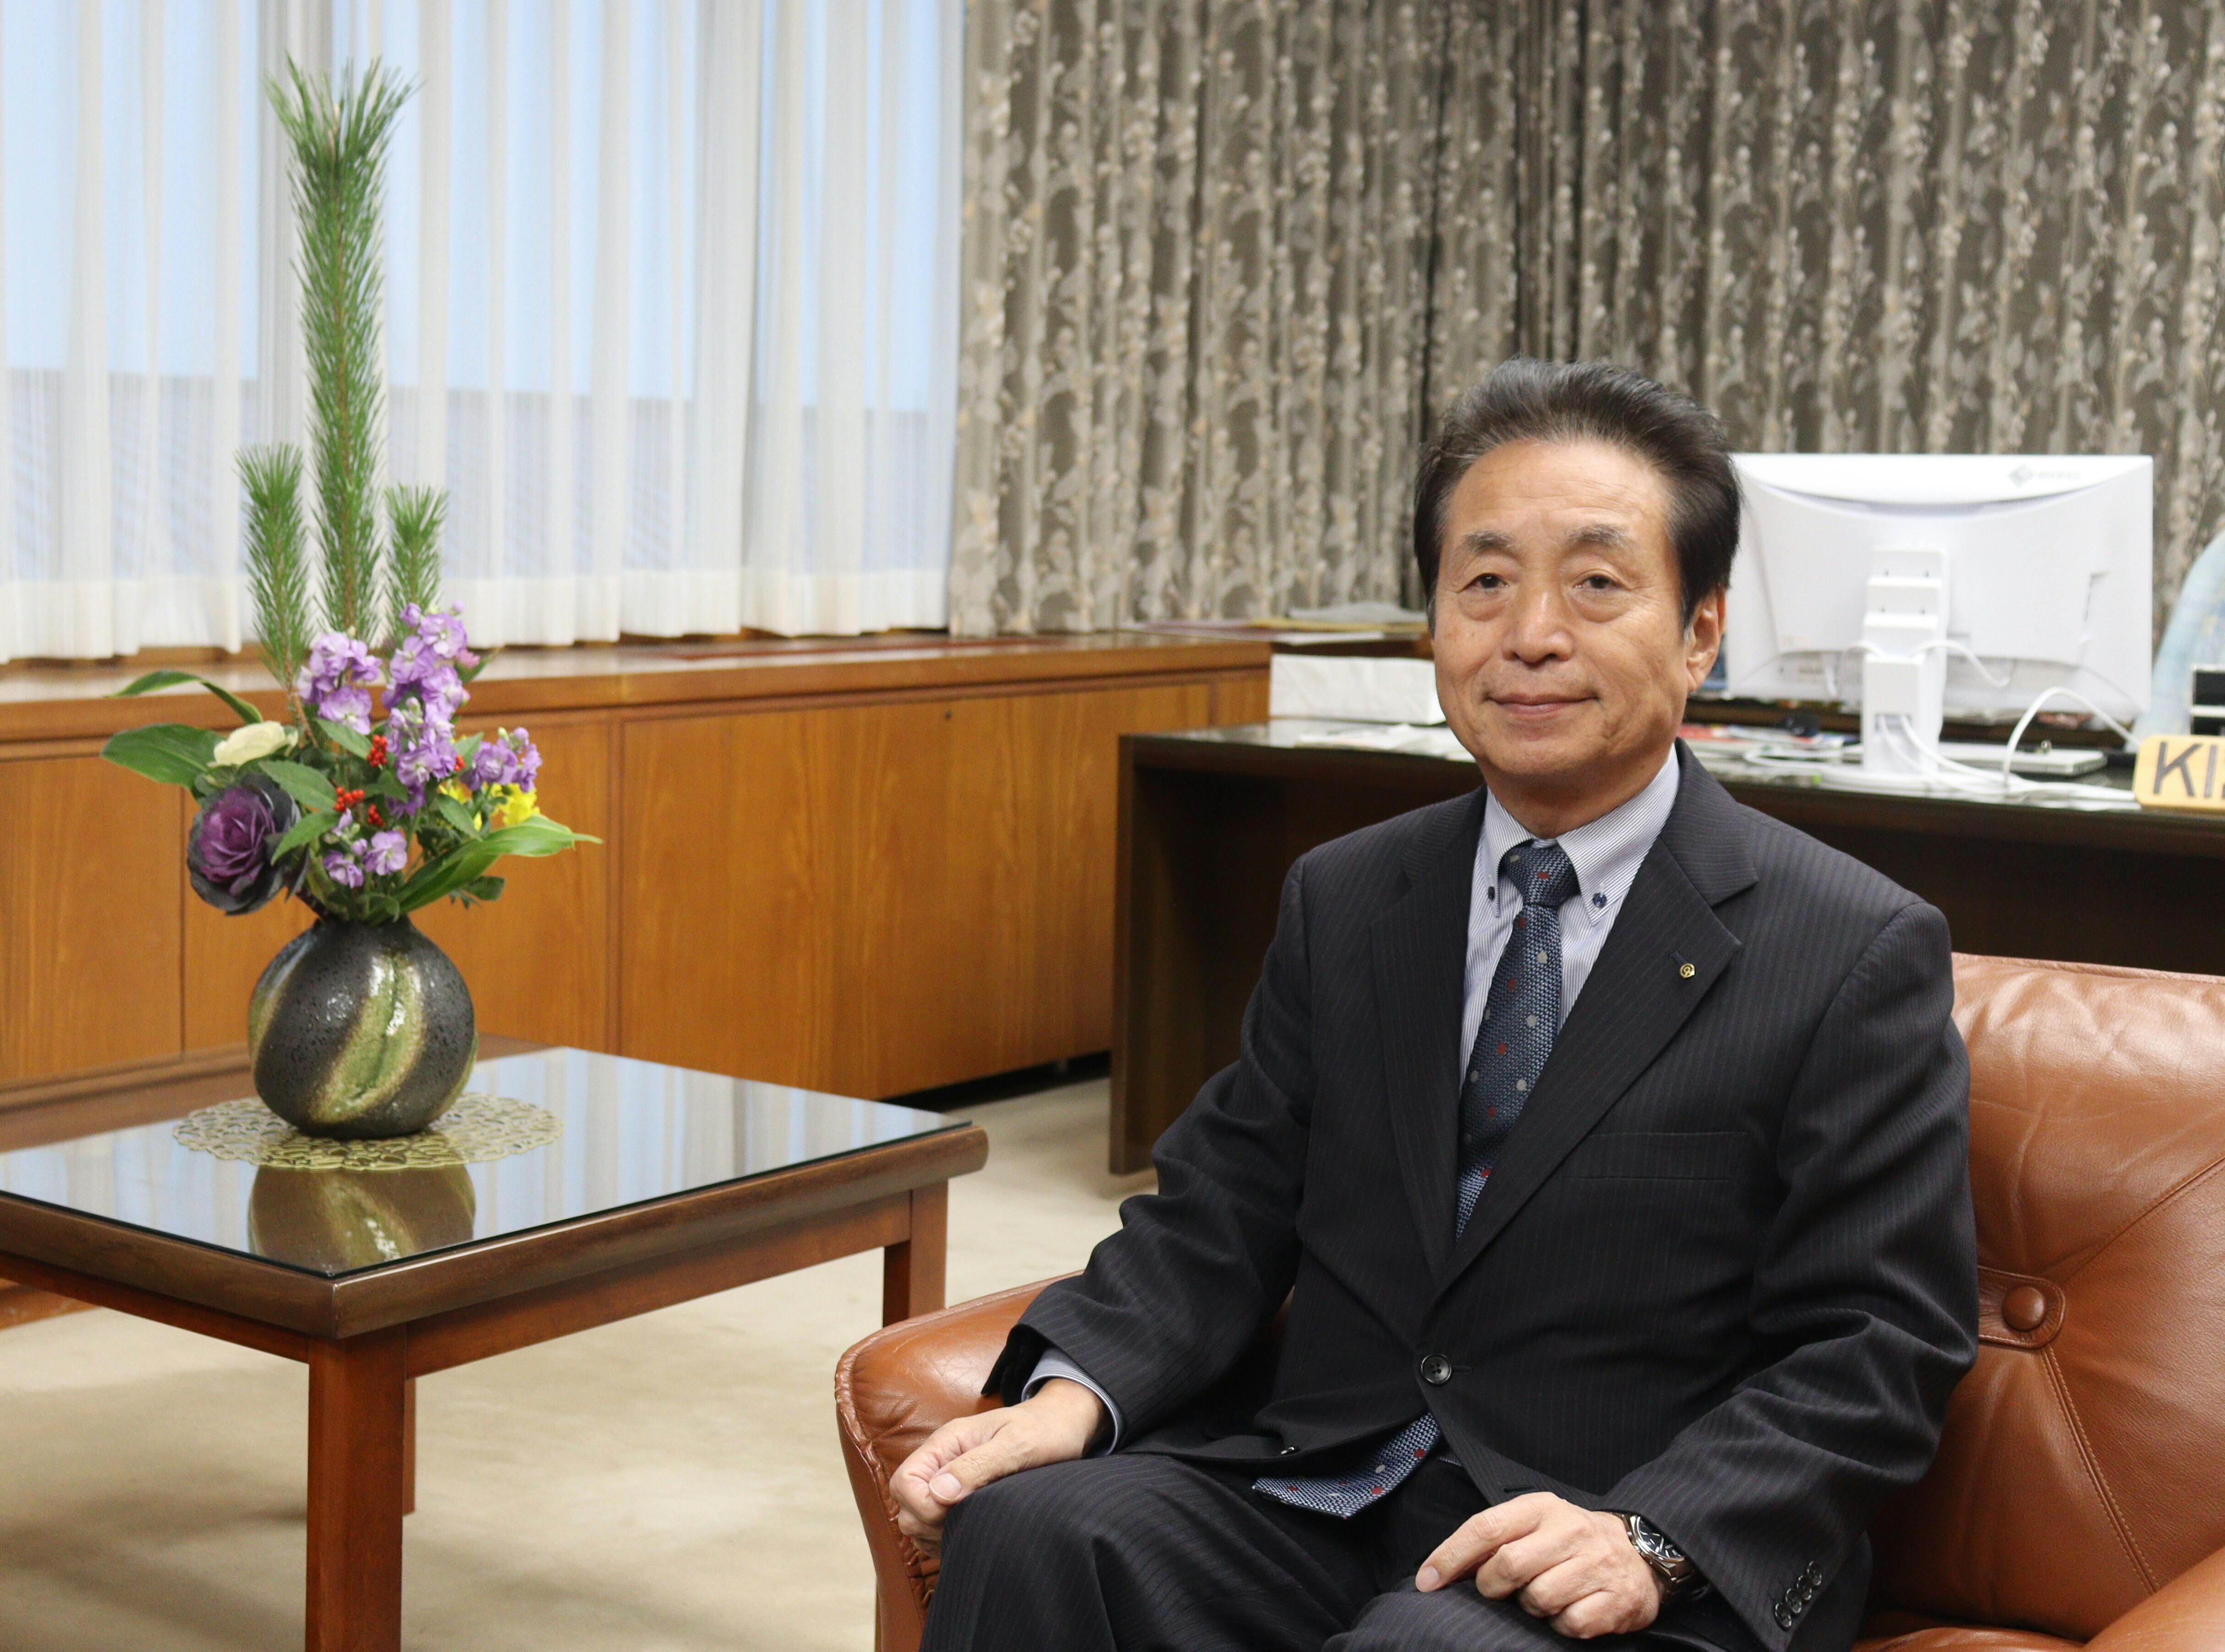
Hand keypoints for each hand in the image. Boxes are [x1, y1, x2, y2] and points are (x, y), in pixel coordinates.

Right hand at [888, 1378, 1106, 1551]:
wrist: (1062, 1427)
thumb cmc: (1043, 1432)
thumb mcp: (1016, 1445)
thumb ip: (977, 1466)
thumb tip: (939, 1493)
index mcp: (946, 1442)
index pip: (904, 1482)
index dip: (922, 1506)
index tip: (955, 1512)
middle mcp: (941, 1462)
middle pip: (906, 1506)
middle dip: (929, 1524)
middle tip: (970, 1522)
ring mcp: (948, 1480)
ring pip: (917, 1521)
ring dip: (937, 1534)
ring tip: (975, 1528)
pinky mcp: (959, 1498)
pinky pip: (935, 1528)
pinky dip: (946, 1538)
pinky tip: (975, 1533)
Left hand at [1415, 1492, 1662, 1638]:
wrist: (1640, 1554)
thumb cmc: (1570, 1541)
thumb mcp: (1534, 1523)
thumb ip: (1492, 1538)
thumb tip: (1439, 1570)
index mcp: (1542, 1508)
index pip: (1485, 1528)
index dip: (1449, 1556)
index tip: (1426, 1580)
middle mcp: (1570, 1532)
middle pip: (1507, 1566)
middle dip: (1491, 1585)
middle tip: (1498, 1589)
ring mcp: (1595, 1566)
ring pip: (1537, 1599)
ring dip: (1529, 1607)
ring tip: (1541, 1594)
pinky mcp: (1614, 1601)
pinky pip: (1568, 1624)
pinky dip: (1560, 1624)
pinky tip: (1568, 1610)